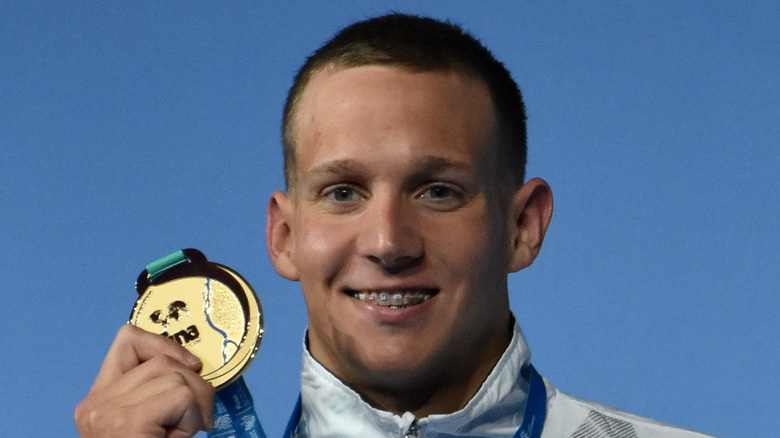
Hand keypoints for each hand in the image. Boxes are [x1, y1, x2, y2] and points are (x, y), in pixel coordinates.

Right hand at [75, 324, 214, 437]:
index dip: (165, 344)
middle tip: (198, 419)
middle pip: (161, 361)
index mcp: (98, 400)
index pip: (127, 340)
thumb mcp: (153, 419)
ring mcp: (106, 412)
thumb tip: (195, 365)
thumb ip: (159, 390)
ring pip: (175, 376)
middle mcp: (94, 403)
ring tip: (182, 434)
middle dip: (193, 386)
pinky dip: (193, 418)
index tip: (192, 366)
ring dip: (194, 408)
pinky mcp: (126, 422)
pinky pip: (181, 395)